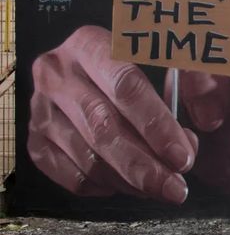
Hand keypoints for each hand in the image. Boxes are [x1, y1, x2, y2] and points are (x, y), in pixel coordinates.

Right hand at [28, 25, 195, 202]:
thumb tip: (188, 143)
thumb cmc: (134, 66)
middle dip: (145, 166)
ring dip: (129, 181)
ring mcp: (40, 108)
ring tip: (160, 190)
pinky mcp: (34, 139)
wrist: (82, 67)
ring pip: (87, 156)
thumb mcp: (160, 59)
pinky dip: (103, 187)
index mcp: (90, 44)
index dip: (157, 126)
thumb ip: (181, 91)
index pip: (126, 88)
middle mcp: (57, 74)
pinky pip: (69, 173)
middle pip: (104, 128)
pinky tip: (128, 186)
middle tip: (175, 189)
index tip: (183, 157)